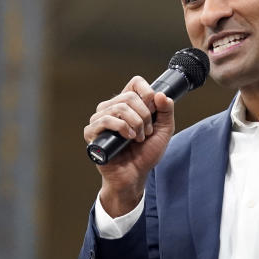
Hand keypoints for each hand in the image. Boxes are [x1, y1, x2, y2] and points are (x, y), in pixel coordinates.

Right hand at [83, 76, 175, 215]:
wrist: (135, 176)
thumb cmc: (145, 154)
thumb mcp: (164, 131)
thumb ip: (166, 111)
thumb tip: (160, 94)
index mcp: (128, 104)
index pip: (135, 83)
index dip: (147, 92)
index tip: (154, 109)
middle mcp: (111, 108)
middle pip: (129, 97)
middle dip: (144, 116)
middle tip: (147, 132)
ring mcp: (100, 119)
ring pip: (119, 107)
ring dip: (135, 124)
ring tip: (139, 138)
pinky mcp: (92, 132)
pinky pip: (105, 120)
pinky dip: (122, 128)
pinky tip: (129, 138)